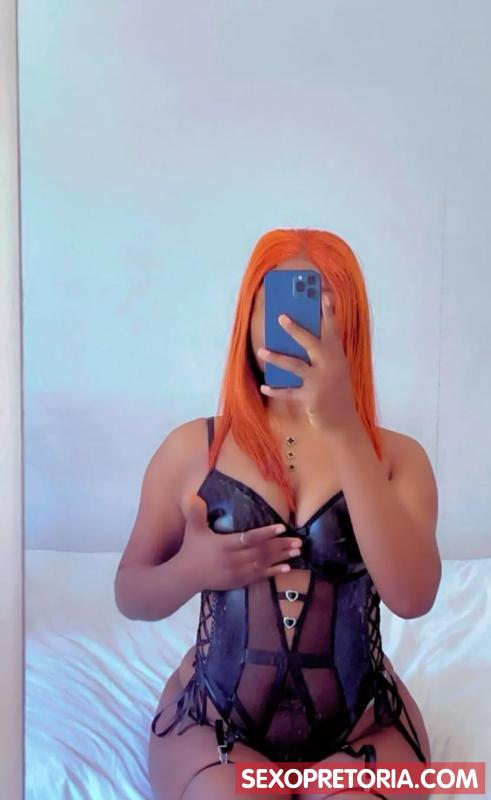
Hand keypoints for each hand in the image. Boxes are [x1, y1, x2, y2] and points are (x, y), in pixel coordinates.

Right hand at [178, 493, 303, 591]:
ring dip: (282, 558)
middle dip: (281, 546)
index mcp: (224, 545)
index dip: (266, 533)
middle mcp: (233, 560)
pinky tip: (287, 568)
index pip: (250, 538)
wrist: (185, 577)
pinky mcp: (239, 582)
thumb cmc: (191, 550)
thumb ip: (195, 512)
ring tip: (297, 552)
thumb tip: (193, 495)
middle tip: (298, 542)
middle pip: (262, 552)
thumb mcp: (193, 530)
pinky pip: (259, 577)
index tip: (282, 527)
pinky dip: (274, 572)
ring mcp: (237, 573)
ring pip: (264, 564)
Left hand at [258, 292, 357, 432]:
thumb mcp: (332, 369)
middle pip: (311, 343)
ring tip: (262, 350)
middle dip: (296, 329)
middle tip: (281, 316)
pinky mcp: (312, 398)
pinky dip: (275, 390)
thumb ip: (320, 354)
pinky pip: (289, 392)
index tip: (323, 294)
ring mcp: (321, 382)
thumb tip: (293, 339)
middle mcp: (331, 365)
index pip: (332, 330)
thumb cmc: (334, 390)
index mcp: (337, 355)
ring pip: (295, 366)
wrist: (343, 421)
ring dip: (276, 358)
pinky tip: (264, 385)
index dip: (328, 312)